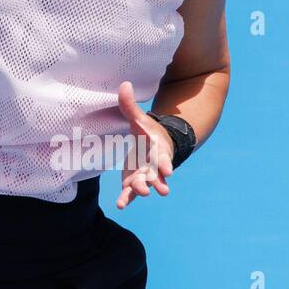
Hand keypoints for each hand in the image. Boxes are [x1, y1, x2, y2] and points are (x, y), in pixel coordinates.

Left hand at [113, 80, 175, 209]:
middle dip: (155, 181)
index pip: (162, 156)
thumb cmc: (146, 132)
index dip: (165, 163)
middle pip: (156, 174)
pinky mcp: (135, 181)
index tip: (168, 169)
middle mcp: (154, 165)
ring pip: (146, 184)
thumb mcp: (138, 118)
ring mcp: (146, 175)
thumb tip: (124, 84)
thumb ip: (129, 105)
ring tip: (143, 195)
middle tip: (152, 188)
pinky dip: (127, 198)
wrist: (150, 146)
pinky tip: (120, 205)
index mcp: (157, 149)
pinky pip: (131, 192)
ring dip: (144, 189)